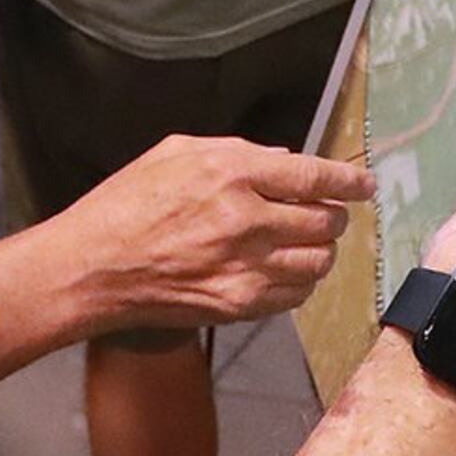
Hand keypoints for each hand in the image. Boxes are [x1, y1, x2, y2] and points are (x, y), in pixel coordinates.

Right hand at [63, 134, 375, 333]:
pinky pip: (295, 295)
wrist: (92, 269)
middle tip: (326, 213)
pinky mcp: (238, 304)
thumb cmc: (125, 205)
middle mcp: (247, 219)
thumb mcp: (177, 153)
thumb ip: (238, 151)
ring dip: (320, 250)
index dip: (350, 181)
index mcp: (232, 172)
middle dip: (334, 215)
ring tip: (305, 242)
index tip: (364, 185)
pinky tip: (282, 270)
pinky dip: (299, 282)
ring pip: (319, 261)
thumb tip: (284, 160)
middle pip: (326, 221)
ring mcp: (245, 267)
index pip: (316, 177)